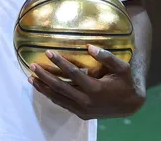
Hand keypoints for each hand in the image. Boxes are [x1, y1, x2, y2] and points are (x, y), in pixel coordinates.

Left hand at [29, 45, 145, 119]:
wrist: (130, 105)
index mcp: (96, 89)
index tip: (48, 52)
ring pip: (58, 98)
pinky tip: (42, 88)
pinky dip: (51, 96)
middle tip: (32, 66)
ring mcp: (83, 110)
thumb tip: (89, 47)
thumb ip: (107, 57)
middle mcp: (86, 102)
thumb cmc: (125, 81)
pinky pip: (62, 104)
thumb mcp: (121, 67)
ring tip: (30, 77)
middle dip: (45, 76)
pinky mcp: (81, 114)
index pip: (73, 74)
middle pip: (60, 88)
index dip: (60, 63)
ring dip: (43, 88)